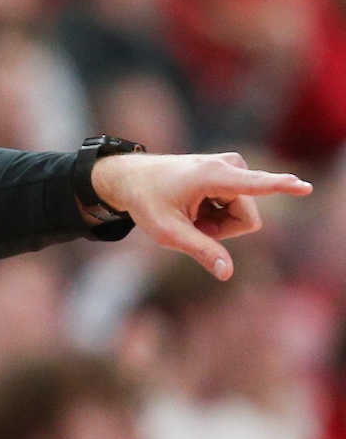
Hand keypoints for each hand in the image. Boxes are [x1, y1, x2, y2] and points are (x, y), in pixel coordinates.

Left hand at [90, 151, 310, 279]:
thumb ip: (200, 250)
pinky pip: (239, 208)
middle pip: (247, 220)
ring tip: (191, 212)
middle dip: (221, 230)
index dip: (281, 188)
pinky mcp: (235, 172)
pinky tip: (196, 205)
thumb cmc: (146, 203)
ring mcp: (234, 167)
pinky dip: (216, 215)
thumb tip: (227, 273)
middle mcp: (229, 165)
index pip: (254, 185)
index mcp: (213, 176)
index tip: (305, 187)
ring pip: (244, 217)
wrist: (133, 178)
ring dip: (217, 223)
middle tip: (190, 221)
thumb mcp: (167, 232)